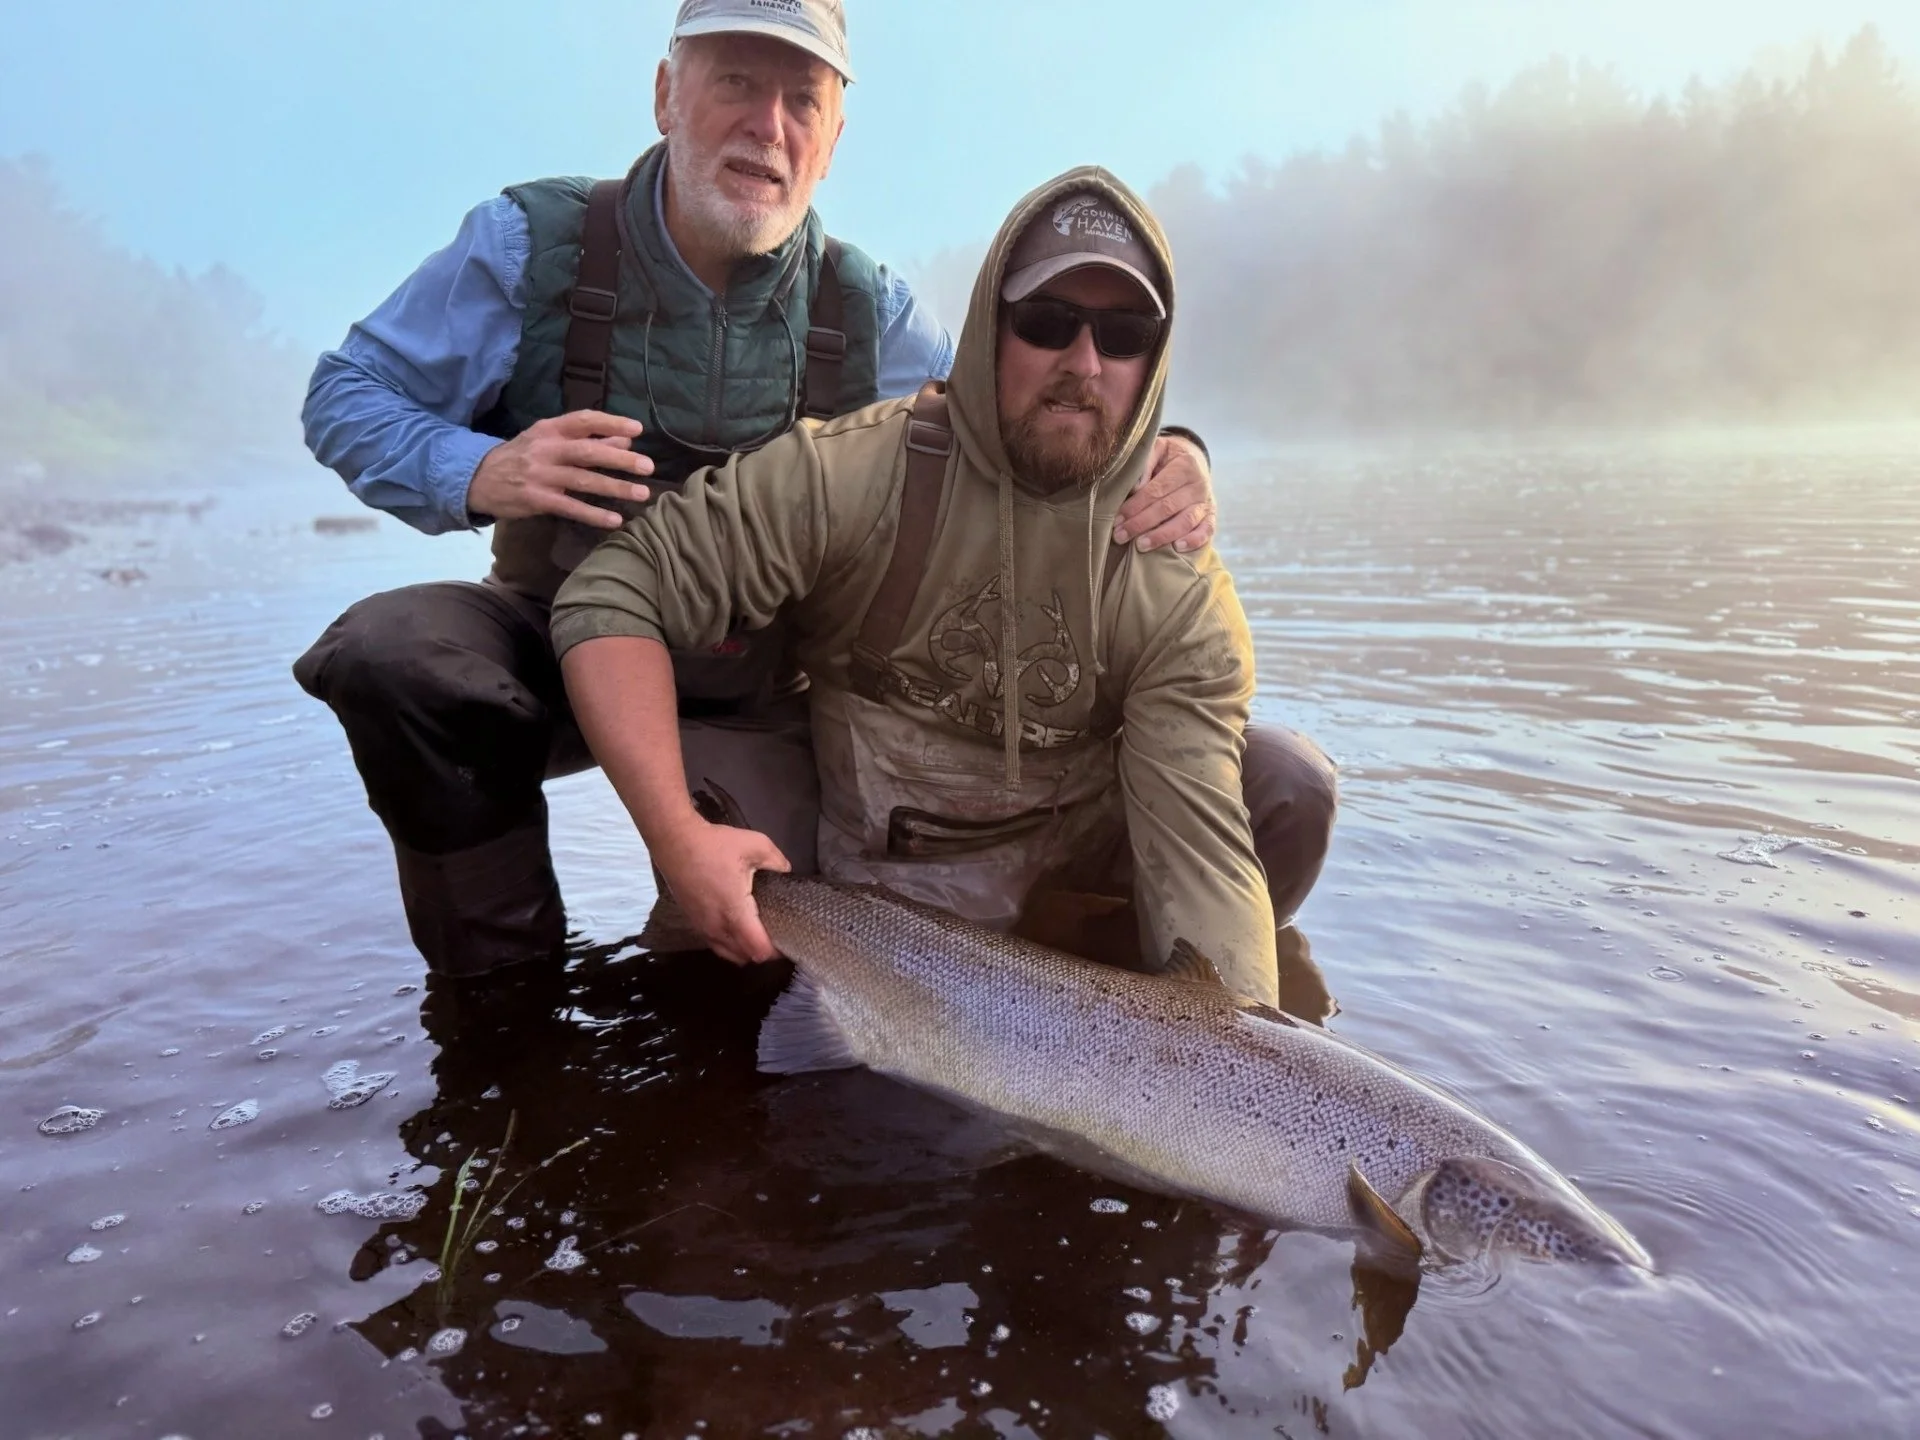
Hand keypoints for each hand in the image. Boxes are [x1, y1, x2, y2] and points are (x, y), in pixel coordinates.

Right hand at [467, 410, 654, 526]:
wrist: (477, 478)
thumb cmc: (522, 457)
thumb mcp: (549, 441)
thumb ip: (586, 441)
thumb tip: (626, 442)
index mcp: (550, 429)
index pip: (584, 420)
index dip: (611, 423)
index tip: (637, 429)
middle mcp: (546, 448)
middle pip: (588, 451)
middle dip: (621, 460)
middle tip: (648, 467)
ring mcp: (540, 475)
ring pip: (583, 480)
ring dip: (615, 487)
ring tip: (641, 494)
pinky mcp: (536, 499)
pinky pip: (570, 507)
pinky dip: (594, 514)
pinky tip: (614, 520)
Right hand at [652, 815, 790, 964]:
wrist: (674, 841)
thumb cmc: (714, 845)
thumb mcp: (755, 845)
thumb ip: (777, 861)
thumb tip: (786, 872)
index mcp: (734, 912)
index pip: (758, 949)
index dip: (776, 950)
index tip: (788, 938)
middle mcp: (717, 926)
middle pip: (745, 956)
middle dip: (762, 950)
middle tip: (776, 933)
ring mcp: (703, 927)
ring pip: (728, 953)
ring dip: (744, 949)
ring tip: (757, 932)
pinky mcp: (693, 922)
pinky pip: (716, 944)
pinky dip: (729, 943)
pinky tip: (736, 926)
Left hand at [1115, 432, 1216, 552]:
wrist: (1194, 460)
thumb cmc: (1168, 457)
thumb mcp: (1157, 449)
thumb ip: (1145, 463)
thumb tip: (1136, 488)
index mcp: (1185, 465)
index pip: (1157, 489)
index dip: (1136, 505)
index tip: (1118, 518)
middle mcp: (1199, 484)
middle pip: (1168, 508)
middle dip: (1141, 523)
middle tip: (1120, 535)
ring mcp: (1206, 502)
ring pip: (1185, 522)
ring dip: (1162, 535)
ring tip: (1141, 545)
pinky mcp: (1211, 516)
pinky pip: (1207, 531)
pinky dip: (1195, 540)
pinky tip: (1177, 548)